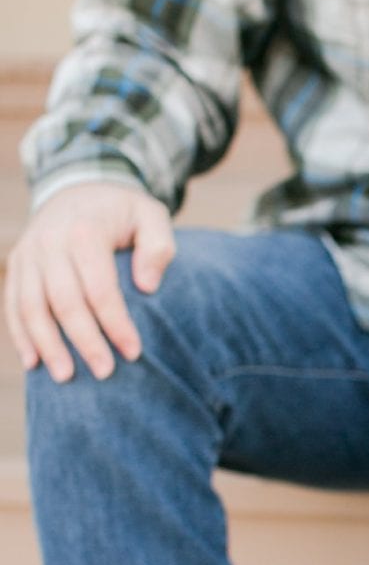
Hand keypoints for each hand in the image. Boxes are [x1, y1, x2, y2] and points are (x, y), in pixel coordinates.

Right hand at [4, 182, 174, 382]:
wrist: (78, 186)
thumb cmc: (122, 211)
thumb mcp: (151, 215)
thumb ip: (158, 247)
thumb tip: (148, 286)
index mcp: (84, 231)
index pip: (99, 288)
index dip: (115, 323)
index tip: (134, 353)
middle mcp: (49, 242)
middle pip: (63, 301)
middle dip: (84, 340)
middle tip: (105, 373)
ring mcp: (28, 254)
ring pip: (30, 306)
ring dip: (47, 344)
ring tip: (66, 377)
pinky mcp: (17, 264)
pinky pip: (12, 304)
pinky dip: (21, 335)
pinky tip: (34, 364)